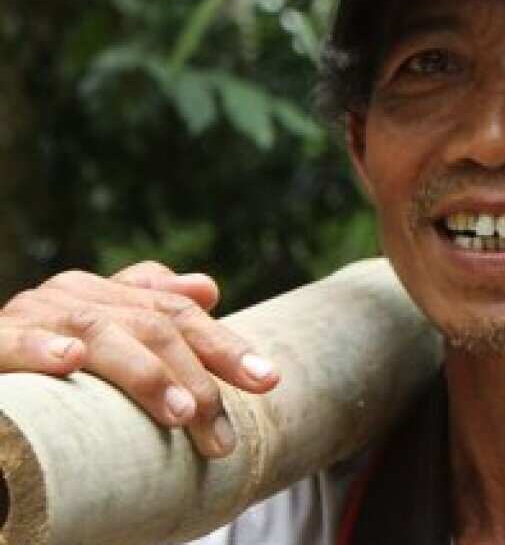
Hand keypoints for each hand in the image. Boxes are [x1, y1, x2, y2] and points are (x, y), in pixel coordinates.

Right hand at [0, 261, 279, 457]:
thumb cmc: (43, 353)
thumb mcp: (103, 333)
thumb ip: (151, 310)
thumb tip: (208, 288)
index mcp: (103, 294)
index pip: (178, 313)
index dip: (225, 345)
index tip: (268, 380)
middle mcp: (72, 296)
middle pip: (151, 326)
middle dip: (196, 377)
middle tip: (220, 429)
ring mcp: (32, 316)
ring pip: (100, 334)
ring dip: (143, 373)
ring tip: (180, 412)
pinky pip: (15, 342)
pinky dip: (43, 349)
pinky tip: (71, 361)